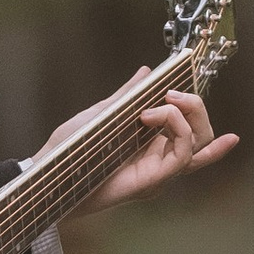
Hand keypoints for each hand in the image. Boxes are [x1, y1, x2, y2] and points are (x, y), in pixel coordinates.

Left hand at [39, 86, 239, 218]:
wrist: (52, 173)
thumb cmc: (72, 149)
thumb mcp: (104, 113)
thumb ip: (128, 95)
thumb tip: (146, 73)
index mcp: (152, 143)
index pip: (190, 129)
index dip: (198, 110)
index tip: (183, 84)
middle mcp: (161, 158)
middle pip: (202, 134)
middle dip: (196, 106)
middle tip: (173, 92)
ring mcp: (160, 171)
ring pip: (198, 143)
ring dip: (186, 114)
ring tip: (163, 102)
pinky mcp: (154, 180)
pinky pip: (183, 156)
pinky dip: (179, 129)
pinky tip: (156, 115)